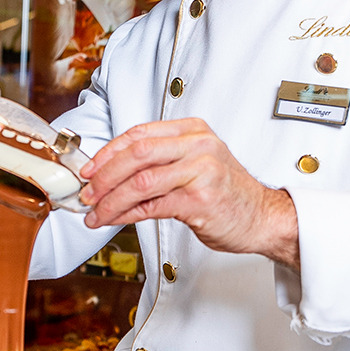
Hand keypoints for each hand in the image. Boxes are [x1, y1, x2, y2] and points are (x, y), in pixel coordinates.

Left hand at [79, 118, 298, 268]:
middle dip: (104, 176)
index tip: (88, 169)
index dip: (107, 152)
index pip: (139, 134)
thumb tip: (111, 173)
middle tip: (87, 193)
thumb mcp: (195, 164)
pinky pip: (152, 206)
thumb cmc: (226, 193)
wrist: (263, 217)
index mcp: (193, 130)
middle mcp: (198, 145)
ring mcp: (201, 171)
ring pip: (140, 182)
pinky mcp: (199, 200)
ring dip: (110, 200)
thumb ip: (161, 161)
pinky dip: (126, 215)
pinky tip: (115, 220)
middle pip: (136, 154)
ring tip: (95, 213)